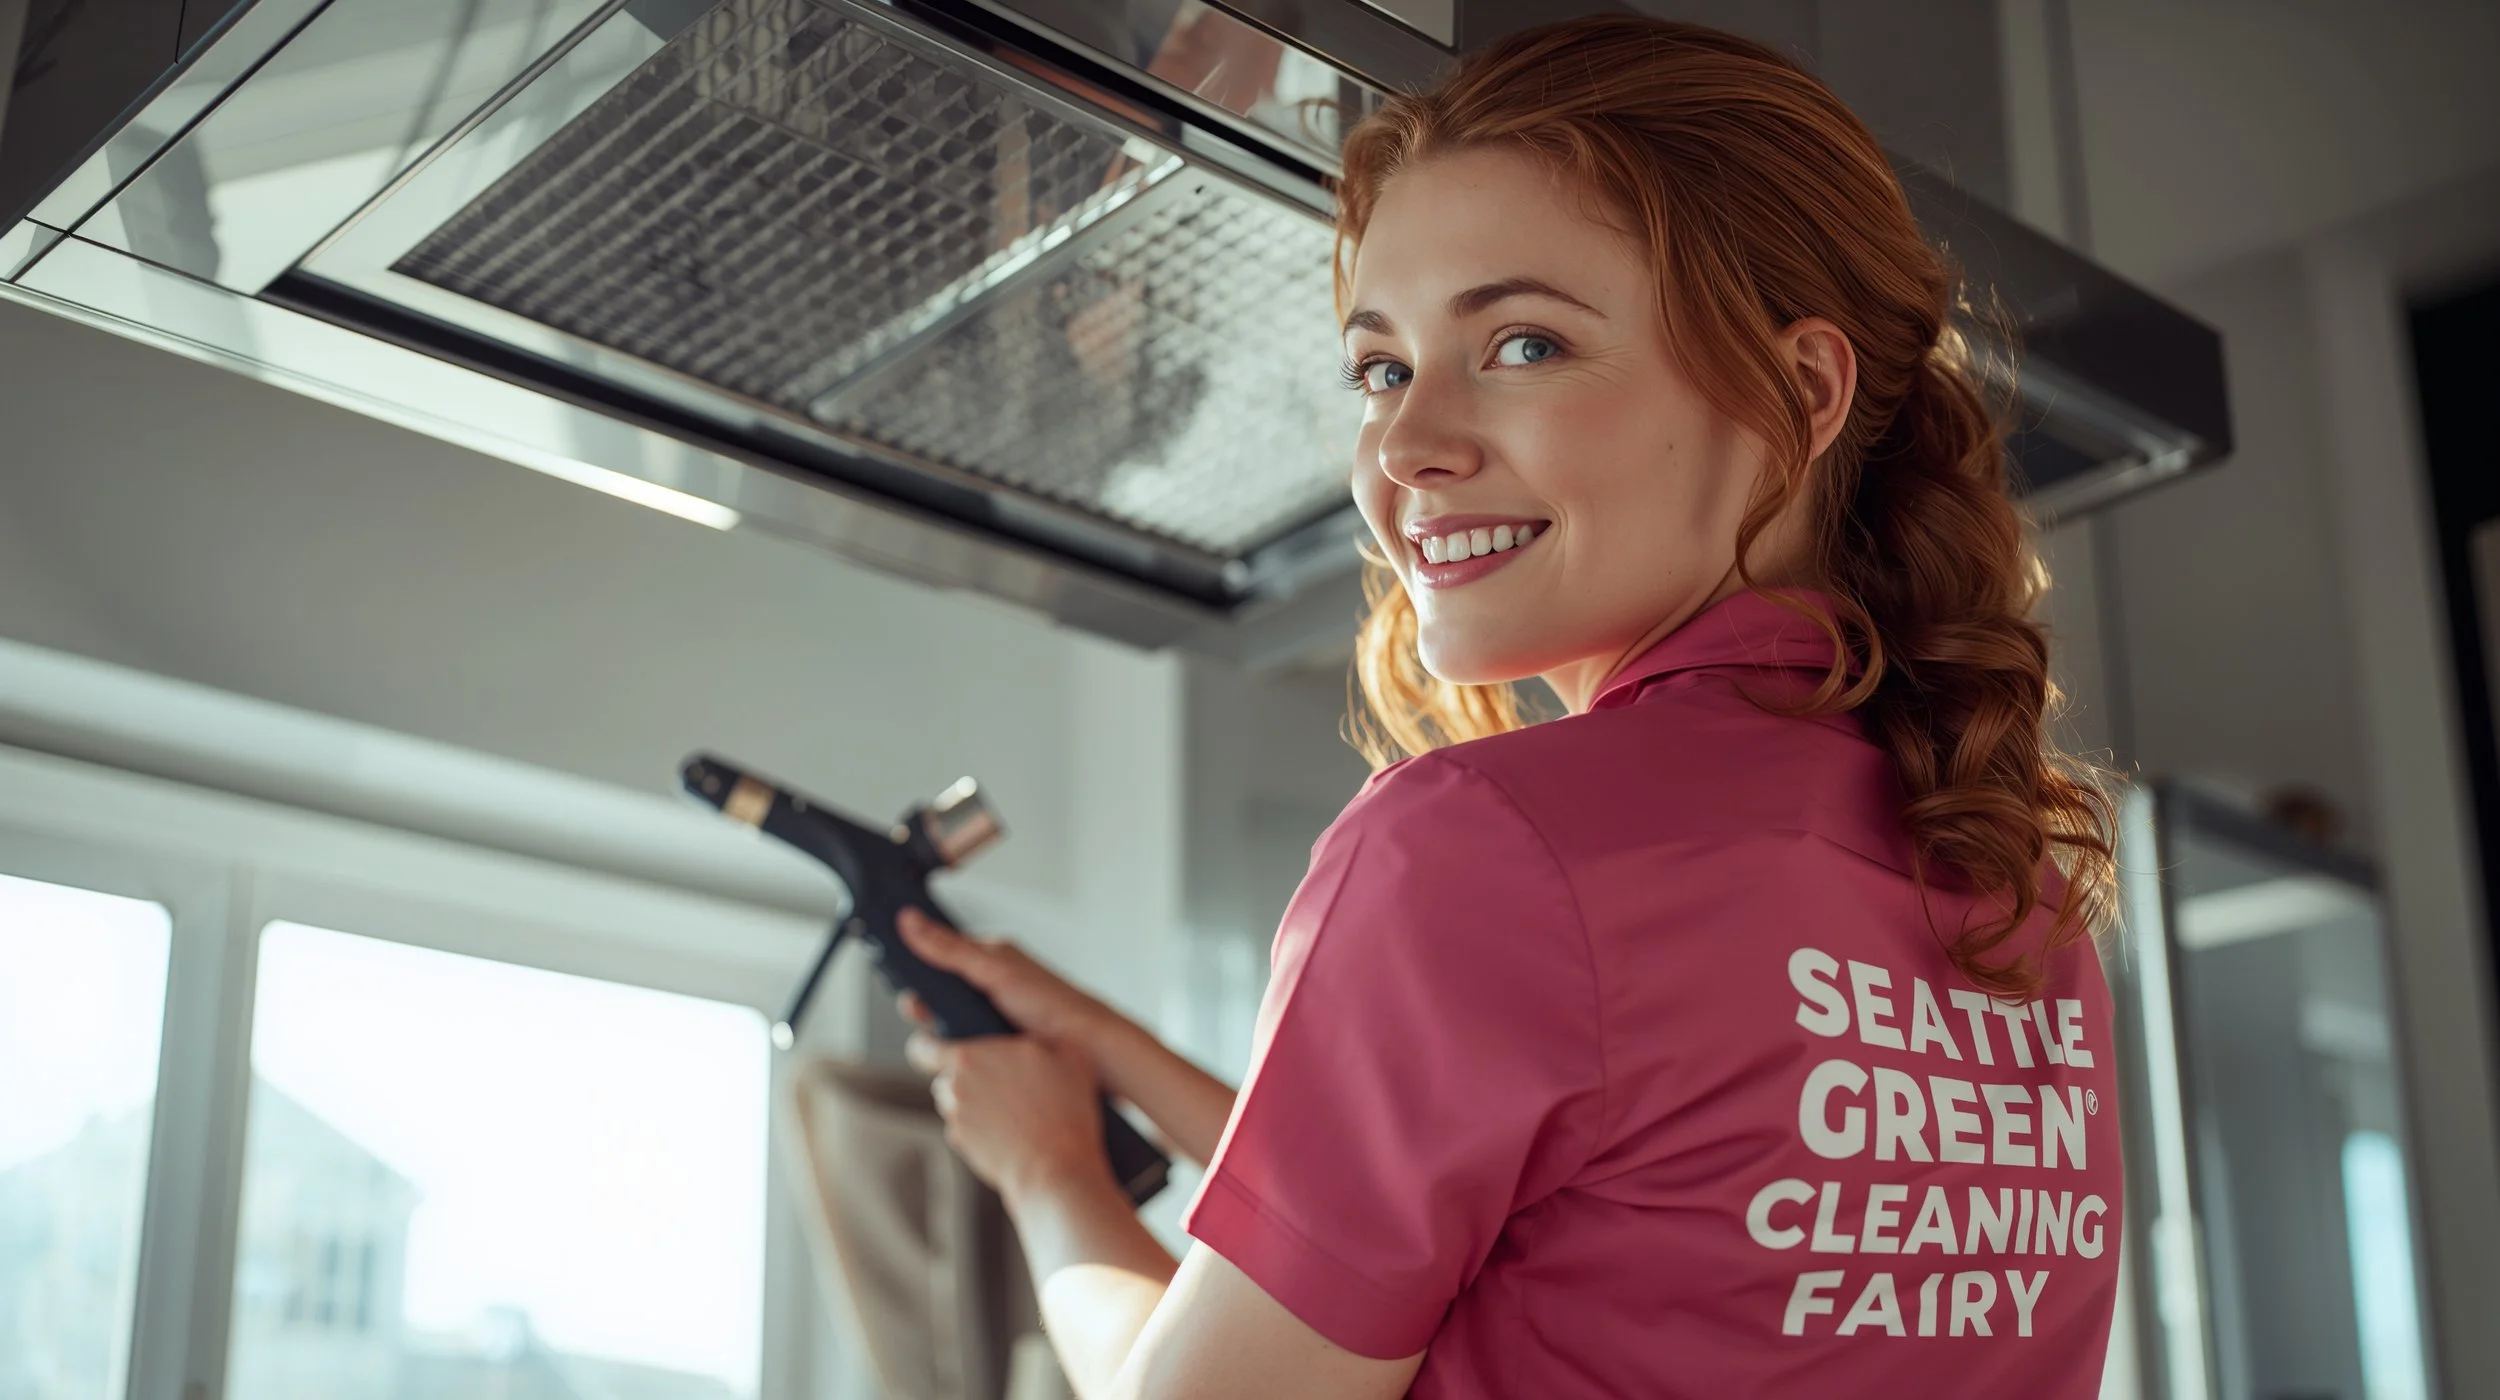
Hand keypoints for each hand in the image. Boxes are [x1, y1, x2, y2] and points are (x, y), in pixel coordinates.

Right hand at [894, 906, 1122, 1058]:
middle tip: (922, 1013)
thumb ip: (949, 949)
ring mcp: (991, 1013)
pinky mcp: (995, 1041)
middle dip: (926, 1004)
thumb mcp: (993, 970)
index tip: (898, 977)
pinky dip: (957, 1047)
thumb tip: (909, 919)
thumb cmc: (1050, 1002)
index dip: (917, 966)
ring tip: (940, 1035)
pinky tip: (955, 1054)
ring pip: (948, 1019)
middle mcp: (989, 983)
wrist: (1086, 1047)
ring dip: (940, 1030)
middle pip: (939, 991)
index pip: (939, 953)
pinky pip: (964, 1043)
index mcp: (990, 956)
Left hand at [905, 1015, 1110, 1205]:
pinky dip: (982, 1130)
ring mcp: (957, 1119)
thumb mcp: (1068, 1055)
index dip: (928, 1047)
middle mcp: (955, 1087)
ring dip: (974, 1104)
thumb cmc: (1065, 1110)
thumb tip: (1029, 1042)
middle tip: (1002, 1083)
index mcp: (969, 1056)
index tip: (938, 1049)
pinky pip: (967, 1129)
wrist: (1056, 1170)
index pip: (924, 1047)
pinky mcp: (964, 1145)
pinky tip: (1012, 1133)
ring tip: (1012, 1110)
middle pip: (945, 1076)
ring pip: (956, 1103)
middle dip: (966, 1078)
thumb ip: (1037, 1038)